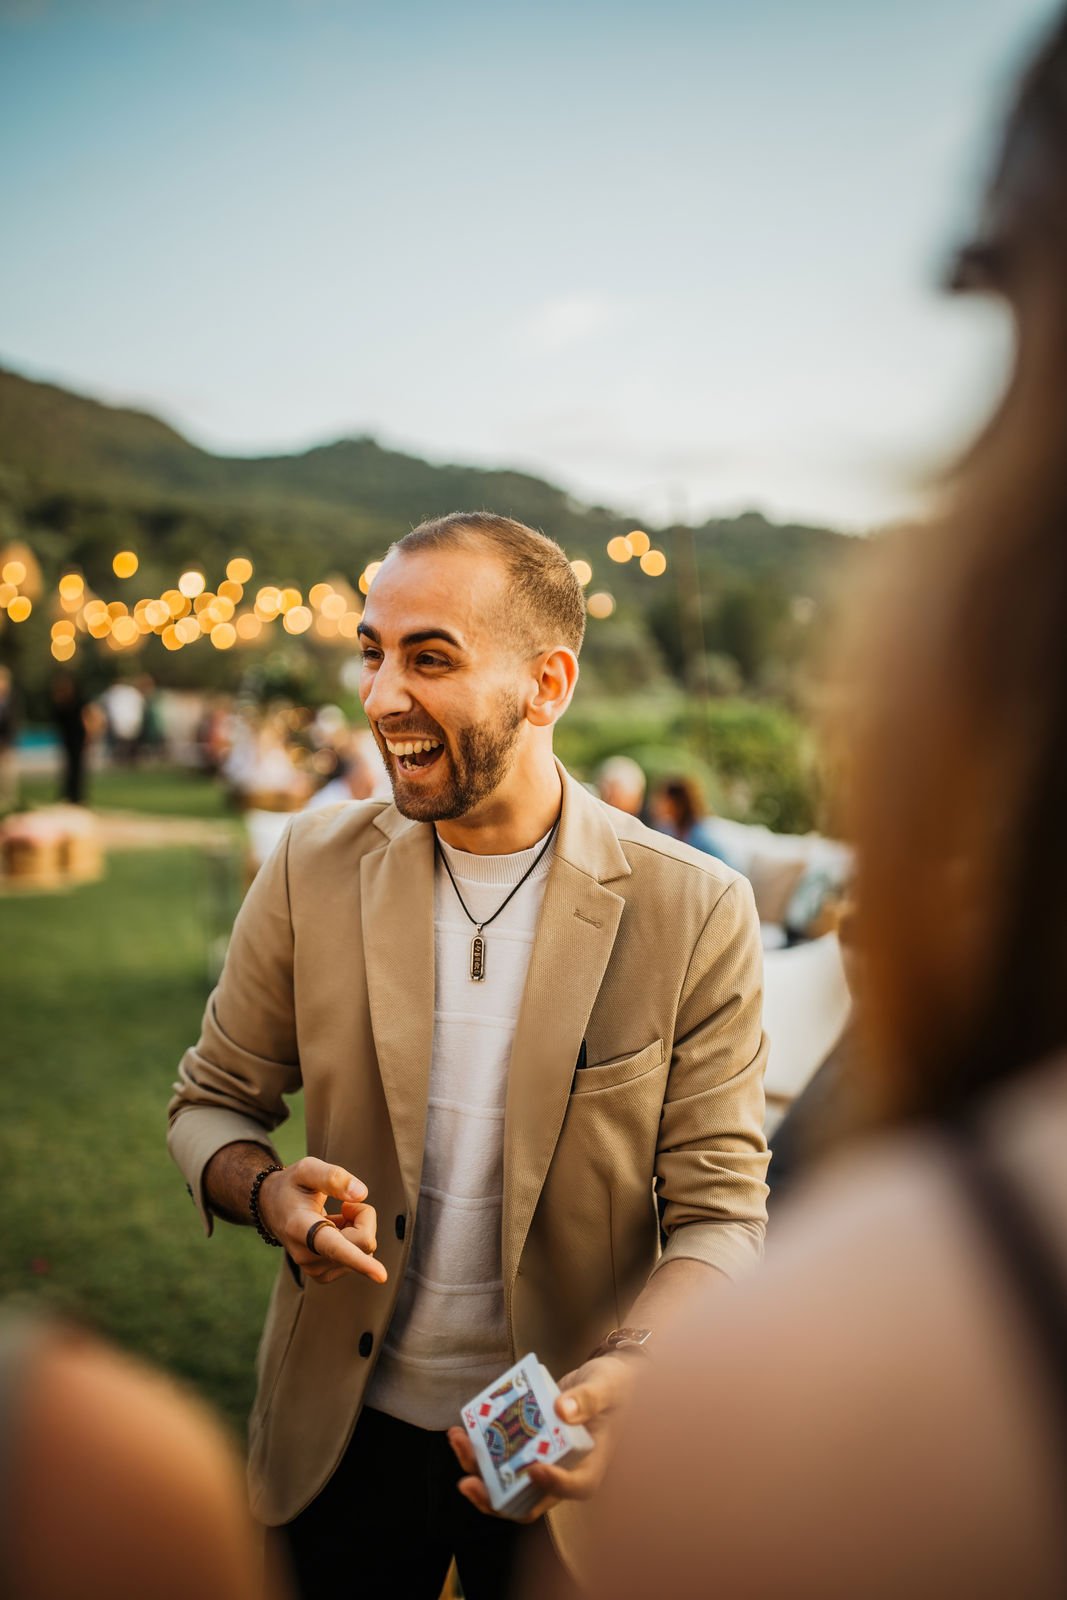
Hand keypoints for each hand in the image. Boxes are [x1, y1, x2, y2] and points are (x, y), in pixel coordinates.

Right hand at [257, 1157, 386, 1285]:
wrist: (273, 1208)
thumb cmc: (292, 1186)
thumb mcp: (307, 1169)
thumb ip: (333, 1177)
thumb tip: (361, 1194)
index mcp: (300, 1227)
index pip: (333, 1246)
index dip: (359, 1261)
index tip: (381, 1276)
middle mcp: (306, 1255)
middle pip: (362, 1241)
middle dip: (364, 1217)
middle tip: (345, 1204)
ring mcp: (314, 1268)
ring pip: (364, 1250)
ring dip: (358, 1229)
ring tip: (335, 1218)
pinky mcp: (323, 1274)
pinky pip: (359, 1258)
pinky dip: (355, 1240)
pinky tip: (335, 1230)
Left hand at [447, 1354, 638, 1522]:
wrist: (605, 1379)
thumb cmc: (614, 1386)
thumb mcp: (606, 1387)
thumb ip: (588, 1398)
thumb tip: (563, 1410)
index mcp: (590, 1465)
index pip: (574, 1487)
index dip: (552, 1485)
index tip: (534, 1468)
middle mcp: (563, 1471)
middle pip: (527, 1500)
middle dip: (493, 1496)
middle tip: (468, 1482)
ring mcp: (543, 1461)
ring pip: (505, 1482)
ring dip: (477, 1470)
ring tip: (458, 1441)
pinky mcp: (527, 1446)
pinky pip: (500, 1456)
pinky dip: (479, 1448)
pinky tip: (463, 1429)